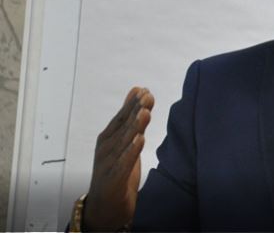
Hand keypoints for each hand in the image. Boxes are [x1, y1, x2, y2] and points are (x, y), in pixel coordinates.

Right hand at [83, 87, 154, 230]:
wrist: (104, 206)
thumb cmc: (116, 169)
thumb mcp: (123, 141)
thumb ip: (130, 117)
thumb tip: (137, 90)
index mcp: (107, 138)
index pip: (121, 118)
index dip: (132, 105)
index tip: (144, 90)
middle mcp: (106, 149)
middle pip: (122, 128)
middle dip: (135, 111)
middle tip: (147, 97)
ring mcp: (108, 164)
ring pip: (124, 143)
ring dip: (135, 127)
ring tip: (145, 113)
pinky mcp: (113, 179)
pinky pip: (123, 164)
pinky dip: (131, 152)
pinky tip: (139, 140)